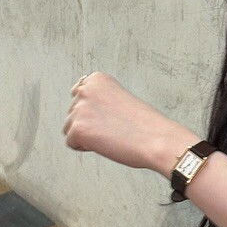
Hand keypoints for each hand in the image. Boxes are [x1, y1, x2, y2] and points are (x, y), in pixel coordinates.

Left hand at [63, 71, 193, 174]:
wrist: (157, 139)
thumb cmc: (144, 123)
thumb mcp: (118, 97)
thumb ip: (98, 98)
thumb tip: (81, 111)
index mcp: (97, 79)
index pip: (78, 95)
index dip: (93, 110)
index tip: (109, 115)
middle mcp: (85, 90)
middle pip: (72, 112)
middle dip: (87, 123)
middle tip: (113, 127)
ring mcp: (79, 109)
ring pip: (69, 128)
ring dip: (85, 135)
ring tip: (109, 135)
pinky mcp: (77, 129)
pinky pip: (71, 143)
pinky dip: (85, 147)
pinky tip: (105, 143)